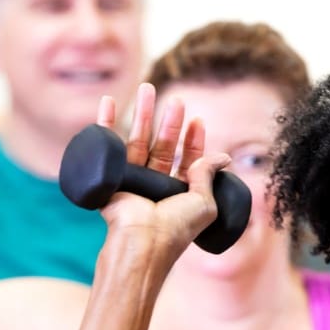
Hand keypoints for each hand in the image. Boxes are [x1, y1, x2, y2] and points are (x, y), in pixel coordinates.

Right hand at [94, 84, 230, 262]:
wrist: (143, 242)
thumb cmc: (176, 229)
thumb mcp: (204, 202)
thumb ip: (209, 176)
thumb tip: (223, 157)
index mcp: (178, 195)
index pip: (187, 161)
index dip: (193, 141)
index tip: (197, 120)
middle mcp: (155, 188)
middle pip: (163, 147)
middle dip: (169, 122)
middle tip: (176, 100)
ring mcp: (132, 182)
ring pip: (138, 141)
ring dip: (142, 114)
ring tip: (147, 88)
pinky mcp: (110, 178)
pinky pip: (108, 146)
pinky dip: (106, 123)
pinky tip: (109, 101)